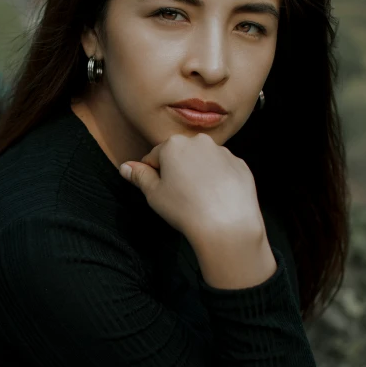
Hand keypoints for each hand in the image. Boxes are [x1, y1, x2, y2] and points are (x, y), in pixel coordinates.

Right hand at [119, 133, 264, 244]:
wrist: (227, 225)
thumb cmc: (185, 210)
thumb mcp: (153, 194)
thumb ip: (139, 176)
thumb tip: (125, 167)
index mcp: (173, 144)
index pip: (155, 156)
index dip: (153, 174)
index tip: (159, 191)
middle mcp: (199, 142)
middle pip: (181, 154)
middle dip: (177, 171)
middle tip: (179, 196)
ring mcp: (223, 152)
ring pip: (203, 161)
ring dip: (198, 174)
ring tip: (199, 200)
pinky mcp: (240, 165)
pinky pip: (223, 170)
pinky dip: (218, 180)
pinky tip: (216, 199)